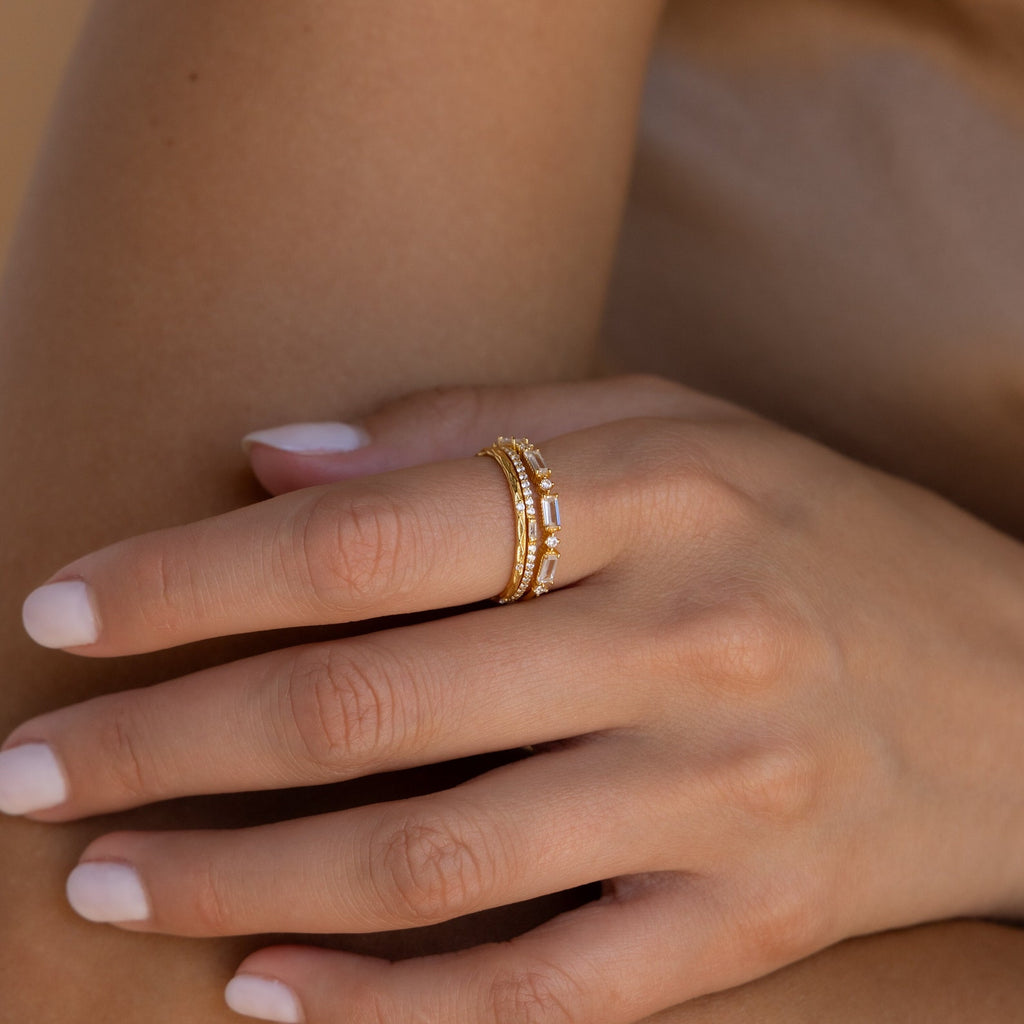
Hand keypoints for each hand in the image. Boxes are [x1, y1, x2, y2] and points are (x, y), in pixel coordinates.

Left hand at [3, 375, 1023, 1023]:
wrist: (1015, 678)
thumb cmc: (816, 526)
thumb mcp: (672, 425)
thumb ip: (472, 432)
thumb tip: (266, 458)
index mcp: (657, 495)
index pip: (368, 538)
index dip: (194, 577)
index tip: (66, 611)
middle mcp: (684, 643)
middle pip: (367, 705)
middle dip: (167, 742)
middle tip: (31, 773)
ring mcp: (720, 796)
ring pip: (429, 861)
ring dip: (239, 880)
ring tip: (108, 881)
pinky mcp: (748, 919)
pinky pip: (540, 988)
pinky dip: (388, 1007)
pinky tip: (263, 998)